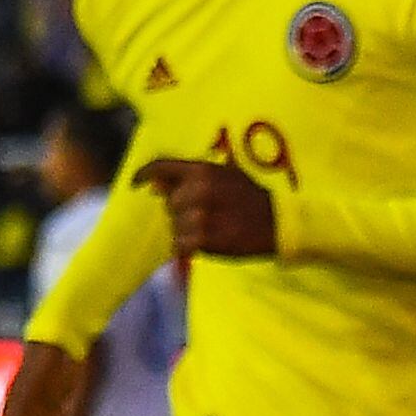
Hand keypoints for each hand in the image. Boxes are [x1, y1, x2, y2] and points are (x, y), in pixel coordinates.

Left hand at [135, 158, 278, 259]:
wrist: (278, 224)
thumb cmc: (252, 199)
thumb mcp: (227, 176)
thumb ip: (191, 178)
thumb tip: (156, 186)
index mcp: (203, 170)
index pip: (161, 167)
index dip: (144, 174)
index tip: (136, 183)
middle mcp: (198, 190)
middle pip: (169, 203)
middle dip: (182, 211)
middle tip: (207, 216)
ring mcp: (200, 215)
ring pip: (175, 226)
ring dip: (187, 231)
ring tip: (212, 230)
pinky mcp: (203, 238)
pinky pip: (180, 245)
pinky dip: (189, 248)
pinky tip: (207, 243)